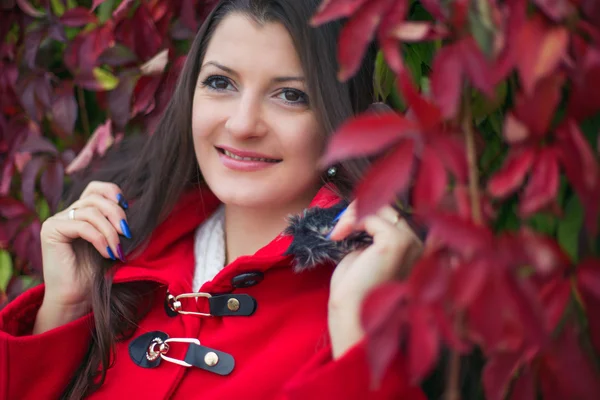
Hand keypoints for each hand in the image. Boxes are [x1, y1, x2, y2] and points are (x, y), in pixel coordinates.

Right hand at [34, 181, 128, 332]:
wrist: (77, 298)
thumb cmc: (96, 273)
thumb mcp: (112, 241)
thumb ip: (116, 223)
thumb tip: (134, 205)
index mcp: (80, 213)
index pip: (95, 188)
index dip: (113, 192)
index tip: (129, 208)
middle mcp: (66, 213)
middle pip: (95, 198)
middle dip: (116, 214)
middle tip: (128, 234)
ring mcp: (57, 220)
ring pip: (90, 211)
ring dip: (109, 231)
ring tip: (117, 249)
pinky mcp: (51, 230)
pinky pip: (82, 226)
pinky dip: (99, 239)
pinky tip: (107, 253)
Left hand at [326, 202, 422, 357]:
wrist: (352, 318)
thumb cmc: (354, 295)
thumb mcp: (362, 258)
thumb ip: (368, 237)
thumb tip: (359, 215)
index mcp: (412, 252)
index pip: (392, 218)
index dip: (365, 215)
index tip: (343, 228)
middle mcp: (418, 247)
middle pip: (389, 209)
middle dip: (358, 212)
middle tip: (337, 228)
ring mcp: (410, 244)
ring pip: (382, 208)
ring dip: (353, 214)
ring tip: (337, 232)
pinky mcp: (396, 243)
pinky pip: (373, 216)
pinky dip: (352, 220)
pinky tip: (339, 235)